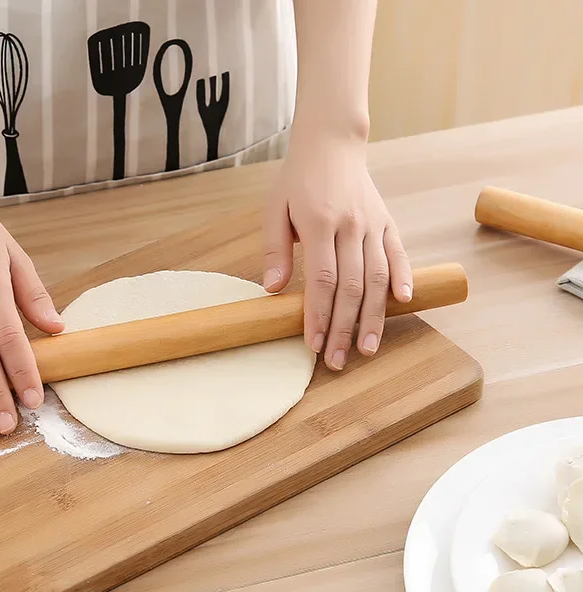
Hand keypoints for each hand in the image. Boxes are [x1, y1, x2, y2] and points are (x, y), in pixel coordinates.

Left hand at [263, 135, 411, 369]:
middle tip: (338, 361)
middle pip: (351, 287)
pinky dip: (404, 278)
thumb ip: (275, 250)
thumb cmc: (298, 181)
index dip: (319, 316)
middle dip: (344, 328)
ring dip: (374, 316)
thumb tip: (272, 290)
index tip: (314, 345)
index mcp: (320, 223)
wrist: (332, 144)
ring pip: (378, 278)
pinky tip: (403, 303)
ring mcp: (373, 224)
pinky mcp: (388, 223)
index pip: (322, 280)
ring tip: (368, 348)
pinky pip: (399, 254)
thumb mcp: (275, 209)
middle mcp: (351, 226)